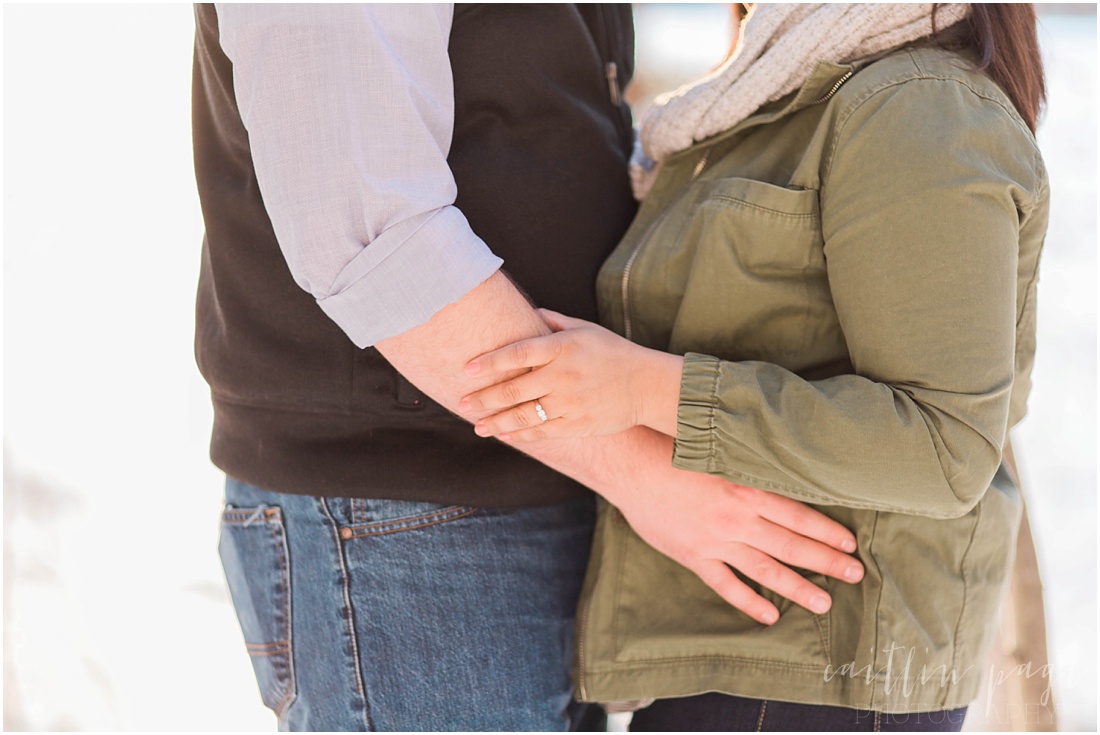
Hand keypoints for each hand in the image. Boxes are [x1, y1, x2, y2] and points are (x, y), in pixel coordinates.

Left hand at [458, 309, 682, 439]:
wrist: (647, 386)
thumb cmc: (613, 352)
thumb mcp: (586, 329)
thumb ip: (554, 321)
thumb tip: (527, 311)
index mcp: (563, 348)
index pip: (518, 353)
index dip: (490, 362)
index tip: (468, 369)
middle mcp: (563, 376)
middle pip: (514, 389)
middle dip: (483, 398)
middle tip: (462, 402)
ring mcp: (570, 403)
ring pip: (524, 416)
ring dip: (496, 422)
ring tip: (477, 426)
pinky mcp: (577, 424)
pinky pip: (542, 431)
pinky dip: (520, 434)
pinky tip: (504, 434)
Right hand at [610, 444, 864, 623]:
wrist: (630, 464)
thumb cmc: (673, 450)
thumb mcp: (718, 451)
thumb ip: (748, 466)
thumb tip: (781, 471)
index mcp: (746, 488)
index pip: (798, 515)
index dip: (827, 531)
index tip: (850, 544)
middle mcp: (736, 518)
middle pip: (790, 544)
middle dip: (826, 561)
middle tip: (855, 574)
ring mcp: (715, 540)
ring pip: (765, 569)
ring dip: (797, 587)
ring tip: (824, 602)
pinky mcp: (694, 556)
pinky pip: (726, 584)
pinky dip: (748, 601)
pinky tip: (770, 615)